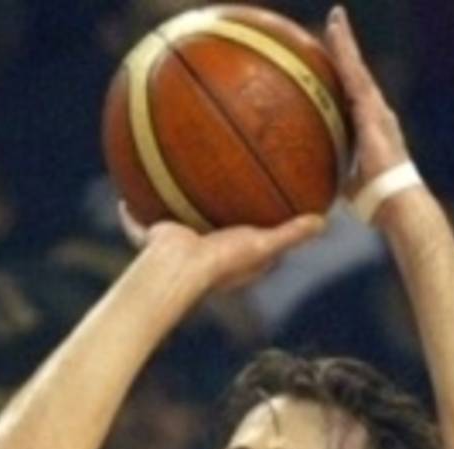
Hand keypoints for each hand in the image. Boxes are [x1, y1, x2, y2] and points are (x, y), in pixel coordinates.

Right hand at [118, 202, 325, 291]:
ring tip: (173, 173)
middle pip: (211, 224)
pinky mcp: (154, 236)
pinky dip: (132, 210)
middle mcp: (203, 250)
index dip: (257, 223)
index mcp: (230, 255)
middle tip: (222, 182)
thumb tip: (324, 222)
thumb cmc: (221, 263)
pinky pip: (141, 218)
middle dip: (214, 207)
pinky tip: (129, 185)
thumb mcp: (262, 246)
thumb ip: (291, 235)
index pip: (249, 239)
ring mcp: (176, 243)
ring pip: (176, 218)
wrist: (178, 270)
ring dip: (173, 203)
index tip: (266, 202)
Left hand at [324, 6, 410, 194]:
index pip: (354, 96)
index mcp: (371, 130)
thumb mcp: (350, 185)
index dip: (345, 76)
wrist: (396, 201)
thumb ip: (339, 177)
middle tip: (336, 23)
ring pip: (358, 69)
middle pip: (357, 75)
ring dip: (346, 43)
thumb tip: (318, 184)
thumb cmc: (376, 202)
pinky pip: (355, 77)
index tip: (336, 58)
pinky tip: (335, 37)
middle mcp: (377, 114)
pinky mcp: (372, 111)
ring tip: (336, 19)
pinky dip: (346, 55)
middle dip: (347, 49)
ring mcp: (377, 110)